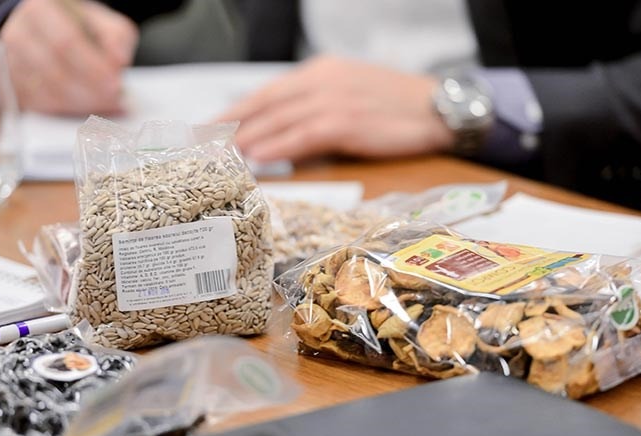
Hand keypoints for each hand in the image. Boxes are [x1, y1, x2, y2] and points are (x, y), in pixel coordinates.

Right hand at [0, 0, 137, 114]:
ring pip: (47, 94)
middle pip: (55, 72)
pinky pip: (41, 107)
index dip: (92, 68)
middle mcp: (19, 34)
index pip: (65, 42)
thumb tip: (119, 61)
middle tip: (115, 100)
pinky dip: (69, 113)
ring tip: (107, 105)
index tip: (115, 84)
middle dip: (90, 92)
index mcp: (40, 10)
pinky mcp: (13, 88)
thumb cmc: (75, 26)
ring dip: (82, 105)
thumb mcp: (101, 22)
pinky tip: (89, 109)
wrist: (45, 30)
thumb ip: (115, 38)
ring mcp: (11, 63)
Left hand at [217, 55, 453, 161]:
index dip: (236, 110)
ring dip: (247, 139)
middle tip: (203, 144)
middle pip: (264, 104)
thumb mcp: (350, 96)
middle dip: (231, 125)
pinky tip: (257, 158)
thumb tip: (283, 135)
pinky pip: (301, 136)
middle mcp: (320, 82)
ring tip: (222, 156)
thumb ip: (316, 109)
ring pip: (277, 120)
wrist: (437, 108)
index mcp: (320, 73)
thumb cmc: (395, 107)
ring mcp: (332, 100)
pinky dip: (277, 147)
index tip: (211, 126)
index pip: (267, 92)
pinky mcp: (345, 122)